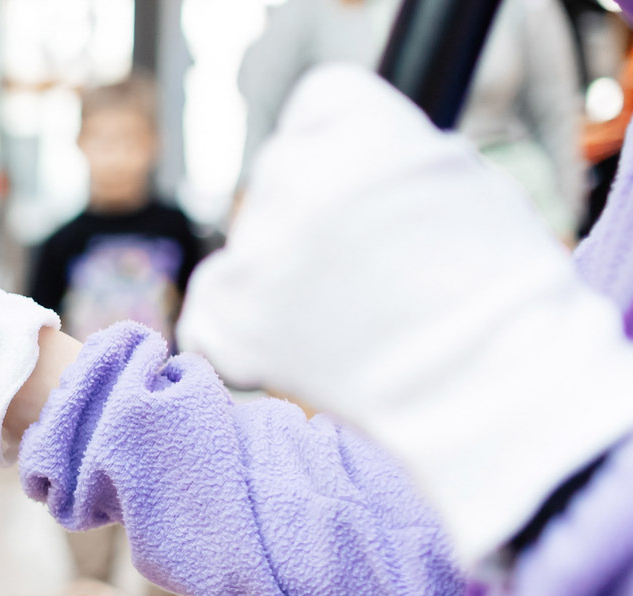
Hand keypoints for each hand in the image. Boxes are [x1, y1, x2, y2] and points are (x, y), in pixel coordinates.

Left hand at [177, 63, 632, 559]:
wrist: (490, 380)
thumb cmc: (495, 281)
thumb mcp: (454, 174)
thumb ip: (378, 152)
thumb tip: (328, 155)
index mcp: (360, 124)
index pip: (316, 107)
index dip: (340, 149)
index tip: (367, 194)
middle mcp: (299, 175)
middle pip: (279, 174)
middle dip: (309, 215)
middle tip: (365, 270)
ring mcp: (259, 248)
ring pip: (246, 245)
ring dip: (278, 274)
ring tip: (347, 318)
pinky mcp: (231, 317)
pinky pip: (208, 310)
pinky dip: (236, 333)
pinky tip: (295, 348)